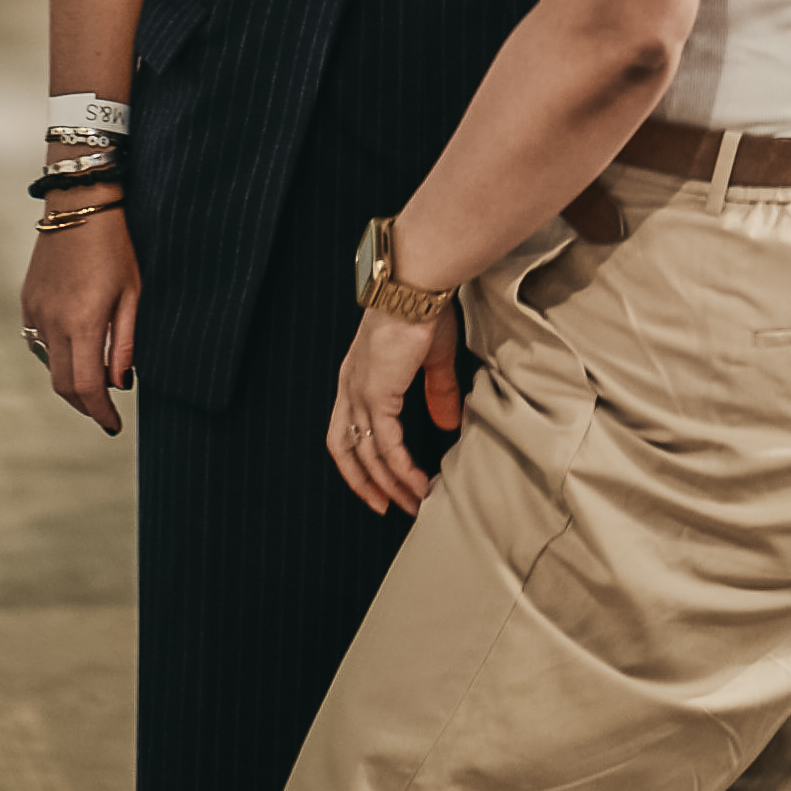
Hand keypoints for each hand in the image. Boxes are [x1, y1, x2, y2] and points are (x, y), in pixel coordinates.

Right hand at [20, 203, 139, 436]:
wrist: (79, 202)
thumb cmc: (115, 245)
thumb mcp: (132, 293)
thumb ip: (125, 342)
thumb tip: (120, 383)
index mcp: (83, 322)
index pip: (88, 388)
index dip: (101, 413)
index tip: (114, 425)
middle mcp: (53, 321)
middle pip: (63, 386)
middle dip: (85, 404)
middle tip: (104, 410)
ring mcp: (36, 310)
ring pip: (49, 364)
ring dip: (70, 379)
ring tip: (93, 379)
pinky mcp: (27, 298)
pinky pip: (38, 341)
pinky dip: (55, 355)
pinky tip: (73, 348)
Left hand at [326, 300, 457, 519]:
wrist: (417, 284)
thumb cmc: (424, 308)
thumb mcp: (431, 357)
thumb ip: (436, 391)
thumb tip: (445, 424)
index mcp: (356, 375)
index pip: (344, 430)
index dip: (358, 461)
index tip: (379, 484)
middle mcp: (350, 387)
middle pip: (345, 450)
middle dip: (367, 484)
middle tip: (391, 506)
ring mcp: (360, 392)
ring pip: (368, 455)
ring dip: (391, 484)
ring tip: (415, 502)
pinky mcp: (377, 395)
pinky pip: (387, 447)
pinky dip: (402, 471)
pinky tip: (419, 483)